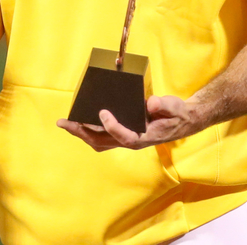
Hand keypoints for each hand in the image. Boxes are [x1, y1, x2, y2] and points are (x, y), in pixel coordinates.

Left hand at [56, 95, 207, 150]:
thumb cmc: (177, 114)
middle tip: (64, 122)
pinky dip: (87, 130)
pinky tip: (78, 122)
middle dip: (82, 132)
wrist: (182, 121)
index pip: (125, 136)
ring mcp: (126, 139)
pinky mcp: (122, 134)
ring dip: (81, 133)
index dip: (113, 126)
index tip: (102, 112)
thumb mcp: (174, 107)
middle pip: (103, 142)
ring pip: (99, 141)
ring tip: (65, 123)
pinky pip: (101, 136)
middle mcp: (132, 141)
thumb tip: (151, 103)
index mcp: (145, 136)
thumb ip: (164, 105)